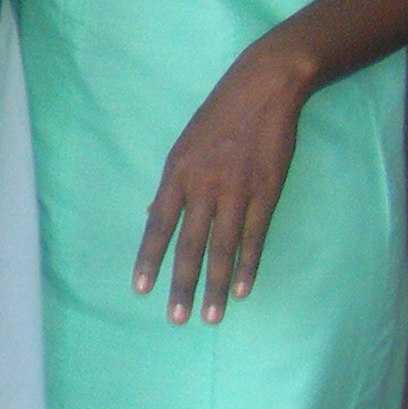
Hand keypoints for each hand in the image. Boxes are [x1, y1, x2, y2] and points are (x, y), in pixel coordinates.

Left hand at [135, 46, 310, 323]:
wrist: (262, 90)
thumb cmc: (217, 118)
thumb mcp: (182, 147)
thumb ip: (171, 186)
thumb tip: (152, 218)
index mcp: (177, 174)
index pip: (157, 225)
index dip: (149, 258)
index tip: (139, 289)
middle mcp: (204, 186)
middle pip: (190, 245)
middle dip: (182, 284)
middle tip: (176, 318)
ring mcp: (238, 191)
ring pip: (223, 248)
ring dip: (216, 285)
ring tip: (210, 316)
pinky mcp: (268, 192)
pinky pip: (256, 236)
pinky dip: (248, 265)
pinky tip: (242, 289)